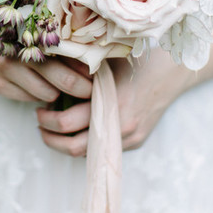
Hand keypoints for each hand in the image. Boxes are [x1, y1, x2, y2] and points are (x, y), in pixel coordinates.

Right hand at [0, 31, 92, 103]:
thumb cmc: (20, 34)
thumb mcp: (40, 33)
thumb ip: (64, 45)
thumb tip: (96, 62)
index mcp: (33, 34)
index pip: (70, 58)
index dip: (86, 71)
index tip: (97, 76)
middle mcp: (18, 50)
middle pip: (60, 80)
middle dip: (80, 89)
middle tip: (89, 91)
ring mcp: (4, 69)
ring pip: (45, 94)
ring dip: (56, 93)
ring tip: (60, 86)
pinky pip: (29, 99)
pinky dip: (38, 95)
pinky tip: (38, 85)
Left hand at [36, 49, 193, 156]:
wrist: (175, 71)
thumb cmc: (138, 59)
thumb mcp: (107, 60)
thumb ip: (80, 69)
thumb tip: (48, 69)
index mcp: (110, 104)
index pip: (66, 124)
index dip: (46, 119)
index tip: (37, 109)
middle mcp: (120, 127)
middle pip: (72, 147)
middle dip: (50, 136)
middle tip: (39, 121)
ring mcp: (129, 138)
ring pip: (87, 153)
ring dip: (66, 143)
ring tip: (53, 128)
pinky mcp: (136, 142)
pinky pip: (103, 149)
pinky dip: (86, 141)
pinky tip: (78, 126)